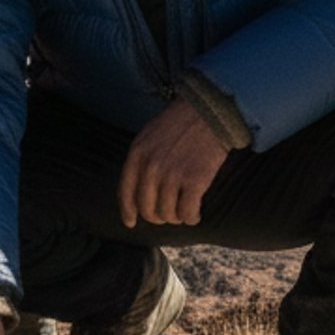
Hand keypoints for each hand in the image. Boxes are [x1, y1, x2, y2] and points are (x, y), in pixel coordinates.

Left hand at [118, 99, 230, 227]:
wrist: (209, 112)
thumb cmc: (181, 122)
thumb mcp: (149, 135)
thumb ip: (141, 160)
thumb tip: (138, 189)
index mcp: (137, 154)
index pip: (125, 193)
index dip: (127, 212)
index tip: (131, 222)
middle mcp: (151, 167)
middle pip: (147, 209)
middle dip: (158, 217)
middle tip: (168, 214)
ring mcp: (172, 175)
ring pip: (168, 214)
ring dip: (177, 217)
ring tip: (184, 211)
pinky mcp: (194, 181)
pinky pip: (187, 213)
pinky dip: (192, 218)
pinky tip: (196, 214)